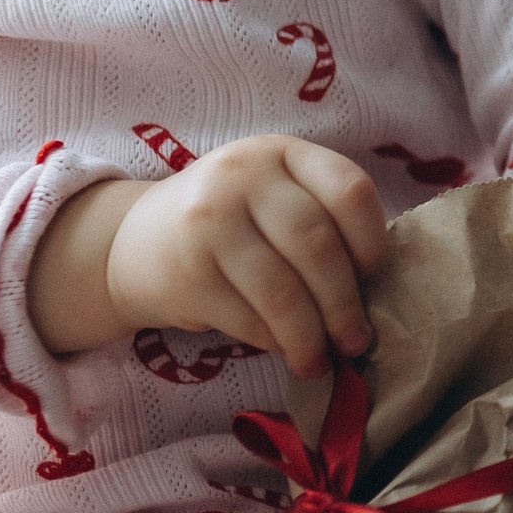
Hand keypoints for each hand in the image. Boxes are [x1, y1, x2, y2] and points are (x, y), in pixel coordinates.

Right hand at [29, 136, 388, 376]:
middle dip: (344, 303)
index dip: (373, 240)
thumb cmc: (232, 224)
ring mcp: (208, 222)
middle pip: (317, 246)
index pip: (350, 190)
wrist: (134, 241)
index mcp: (282, 152)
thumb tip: (378, 295)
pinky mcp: (185, 273)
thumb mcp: (275, 197)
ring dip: (310, 336)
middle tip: (358, 341)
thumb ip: (322, 222)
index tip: (374, 277)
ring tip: (322, 360)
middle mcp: (243, 177)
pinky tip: (284, 351)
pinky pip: (247, 319)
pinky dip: (274, 343)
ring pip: (283, 291)